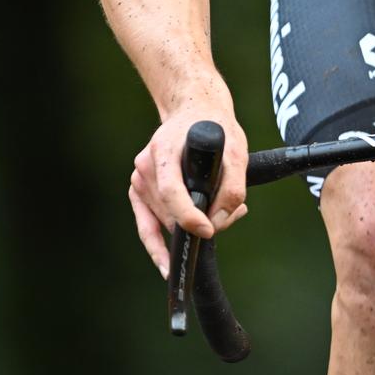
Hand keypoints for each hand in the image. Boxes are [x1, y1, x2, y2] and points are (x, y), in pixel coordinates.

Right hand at [128, 96, 248, 278]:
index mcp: (164, 151)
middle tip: (233, 212)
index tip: (208, 230)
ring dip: (191, 226)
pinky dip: (158, 246)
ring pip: (166, 221)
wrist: (194, 110)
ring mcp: (139, 179)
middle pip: (172, 212)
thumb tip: (218, 221)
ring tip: (219, 209)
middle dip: (202, 222)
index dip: (189, 215)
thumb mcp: (236, 150)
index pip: (172, 191)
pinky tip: (167, 264)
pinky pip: (146, 226)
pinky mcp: (138, 191)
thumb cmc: (215, 129)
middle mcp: (146, 166)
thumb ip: (233, 187)